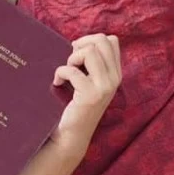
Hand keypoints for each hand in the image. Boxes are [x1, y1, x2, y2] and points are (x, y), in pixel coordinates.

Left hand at [49, 34, 121, 160]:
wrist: (72, 134)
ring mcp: (104, 87)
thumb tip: (77, 43)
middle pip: (101, 41)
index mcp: (116, 73)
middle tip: (70, 59)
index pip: (111, 40)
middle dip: (81, 45)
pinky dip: (60, 73)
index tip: (77, 52)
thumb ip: (92, 64)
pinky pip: (72, 70)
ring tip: (66, 71)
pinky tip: (57, 83)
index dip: (91, 40)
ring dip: (71, 58)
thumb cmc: (76, 105)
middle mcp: (114, 79)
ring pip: (89, 51)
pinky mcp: (90, 95)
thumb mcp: (91, 82)